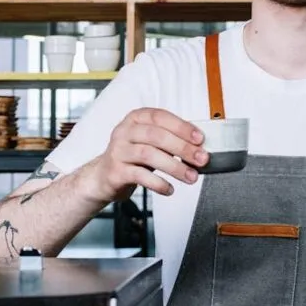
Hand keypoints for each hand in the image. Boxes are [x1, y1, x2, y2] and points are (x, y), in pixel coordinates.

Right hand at [84, 107, 207, 200]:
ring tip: (191, 177)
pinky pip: (140, 176)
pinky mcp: (116, 171)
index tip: (200, 138)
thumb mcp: (150, 142)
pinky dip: (158, 183)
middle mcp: (124, 131)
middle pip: (156, 135)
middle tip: (201, 159)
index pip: (160, 117)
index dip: (181, 127)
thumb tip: (199, 148)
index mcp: (136, 119)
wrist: (104, 176)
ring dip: (174, 167)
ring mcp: (118, 151)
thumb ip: (170, 140)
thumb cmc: (133, 157)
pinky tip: (169, 189)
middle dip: (182, 148)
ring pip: (149, 155)